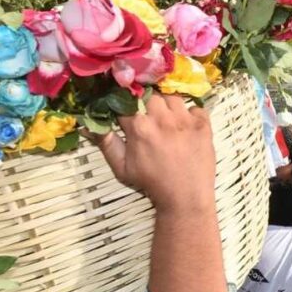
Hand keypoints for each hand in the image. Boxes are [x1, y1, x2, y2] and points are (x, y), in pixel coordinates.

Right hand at [94, 94, 214, 213]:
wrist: (185, 197)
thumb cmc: (151, 182)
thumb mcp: (121, 167)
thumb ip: (106, 143)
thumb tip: (88, 125)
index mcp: (139, 128)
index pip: (125, 101)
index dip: (124, 103)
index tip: (127, 108)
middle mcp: (162, 119)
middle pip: (149, 94)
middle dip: (146, 101)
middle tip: (148, 114)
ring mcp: (185, 120)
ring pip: (172, 97)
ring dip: (167, 104)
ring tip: (167, 119)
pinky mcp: (204, 124)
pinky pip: (195, 107)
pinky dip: (190, 113)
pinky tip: (186, 126)